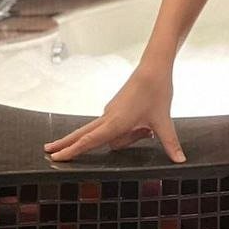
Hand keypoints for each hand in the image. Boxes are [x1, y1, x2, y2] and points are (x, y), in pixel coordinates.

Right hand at [43, 64, 185, 162]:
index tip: (56, 158)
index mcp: (116, 123)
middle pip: (84, 134)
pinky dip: (127, 130)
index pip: (89, 140)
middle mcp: (109, 117)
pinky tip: (146, 128)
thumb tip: (180, 161)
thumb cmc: (157, 93)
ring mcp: (111, 111)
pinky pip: (116, 124)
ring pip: (109, 132)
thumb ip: (170, 143)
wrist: (155, 67)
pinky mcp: (116, 106)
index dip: (72, 150)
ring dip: (125, 138)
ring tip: (149, 131)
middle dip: (67, 144)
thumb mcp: (164, 121)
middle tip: (48, 152)